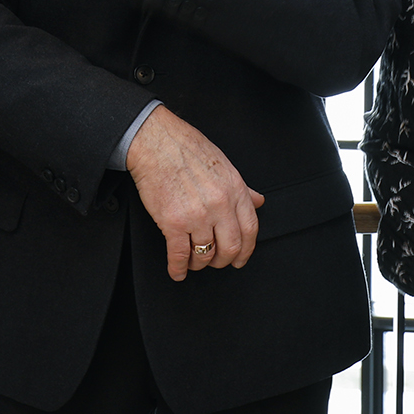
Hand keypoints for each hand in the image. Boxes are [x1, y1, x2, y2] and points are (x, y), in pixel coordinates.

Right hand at [124, 106, 264, 279]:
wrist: (155, 142)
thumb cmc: (187, 148)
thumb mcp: (224, 165)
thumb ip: (242, 189)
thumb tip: (258, 201)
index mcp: (234, 190)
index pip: (250, 229)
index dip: (246, 250)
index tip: (240, 258)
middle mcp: (219, 205)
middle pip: (230, 247)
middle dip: (224, 261)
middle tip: (218, 262)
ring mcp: (197, 216)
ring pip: (205, 254)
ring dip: (200, 263)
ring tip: (195, 262)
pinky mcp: (173, 223)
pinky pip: (179, 255)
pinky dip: (178, 268)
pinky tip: (177, 271)